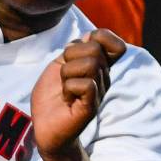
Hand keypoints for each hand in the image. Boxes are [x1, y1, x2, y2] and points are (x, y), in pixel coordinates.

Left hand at [31, 29, 125, 156]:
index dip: (101, 37)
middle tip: (64, 75)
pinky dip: (69, 88)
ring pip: (90, 64)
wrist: (44, 124)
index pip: (116, 44)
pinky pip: (86, 84)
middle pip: (94, 48)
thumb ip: (75, 49)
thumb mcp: (59, 64)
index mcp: (98, 66)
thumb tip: (91, 35)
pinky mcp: (92, 106)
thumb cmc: (51, 95)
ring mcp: (100, 92)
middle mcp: (104, 78)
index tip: (80, 49)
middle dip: (70, 56)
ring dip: (67, 73)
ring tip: (65, 88)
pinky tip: (67, 99)